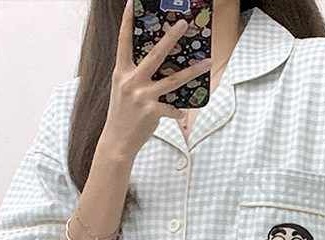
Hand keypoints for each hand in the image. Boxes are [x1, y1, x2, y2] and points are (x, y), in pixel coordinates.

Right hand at [99, 2, 212, 159]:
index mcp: (121, 72)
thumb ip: (134, 75)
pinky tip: (181, 114)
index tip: (132, 4)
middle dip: (171, 37)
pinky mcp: (152, 111)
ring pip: (173, 80)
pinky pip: (172, 108)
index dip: (127, 22)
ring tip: (208, 61)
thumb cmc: (122, 114)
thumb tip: (157, 65)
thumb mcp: (123, 90)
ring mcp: (142, 96)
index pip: (124, 42)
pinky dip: (178, 111)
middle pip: (155, 54)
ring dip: (193, 70)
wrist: (117, 141)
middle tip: (184, 23)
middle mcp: (131, 81)